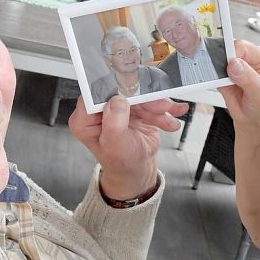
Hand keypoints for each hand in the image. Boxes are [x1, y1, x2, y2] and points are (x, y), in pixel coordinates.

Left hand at [69, 97, 188, 198]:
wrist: (137, 169)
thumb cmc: (121, 162)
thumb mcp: (115, 146)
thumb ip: (113, 124)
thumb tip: (117, 100)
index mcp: (85, 119)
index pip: (95, 95)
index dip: (114, 91)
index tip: (132, 92)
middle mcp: (100, 110)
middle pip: (123, 93)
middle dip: (145, 100)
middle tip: (161, 107)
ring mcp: (119, 108)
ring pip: (140, 96)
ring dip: (158, 107)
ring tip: (168, 120)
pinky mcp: (135, 108)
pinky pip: (150, 102)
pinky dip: (164, 109)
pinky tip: (173, 115)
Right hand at [219, 40, 259, 129]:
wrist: (256, 125)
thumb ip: (248, 78)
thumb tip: (235, 64)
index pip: (243, 47)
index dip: (233, 55)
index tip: (229, 66)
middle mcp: (248, 60)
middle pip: (228, 50)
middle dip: (222, 60)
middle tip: (225, 75)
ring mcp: (235, 68)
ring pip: (218, 60)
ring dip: (215, 69)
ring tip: (225, 83)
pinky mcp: (223, 77)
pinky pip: (212, 72)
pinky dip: (210, 77)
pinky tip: (217, 85)